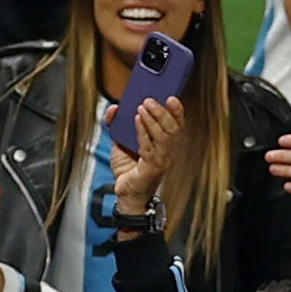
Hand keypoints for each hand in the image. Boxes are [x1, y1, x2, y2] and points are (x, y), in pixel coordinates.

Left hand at [106, 93, 182, 213]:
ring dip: (153, 119)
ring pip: (163, 136)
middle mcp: (167, 151)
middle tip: (148, 100)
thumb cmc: (127, 168)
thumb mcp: (119, 141)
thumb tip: (113, 107)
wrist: (125, 194)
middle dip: (161, 112)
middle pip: (172, 128)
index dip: (176, 111)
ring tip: (142, 107)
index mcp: (165, 143)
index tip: (171, 97)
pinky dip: (143, 132)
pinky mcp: (152, 168)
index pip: (176, 124)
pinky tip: (137, 120)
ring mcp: (162, 160)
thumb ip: (116, 124)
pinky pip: (149, 147)